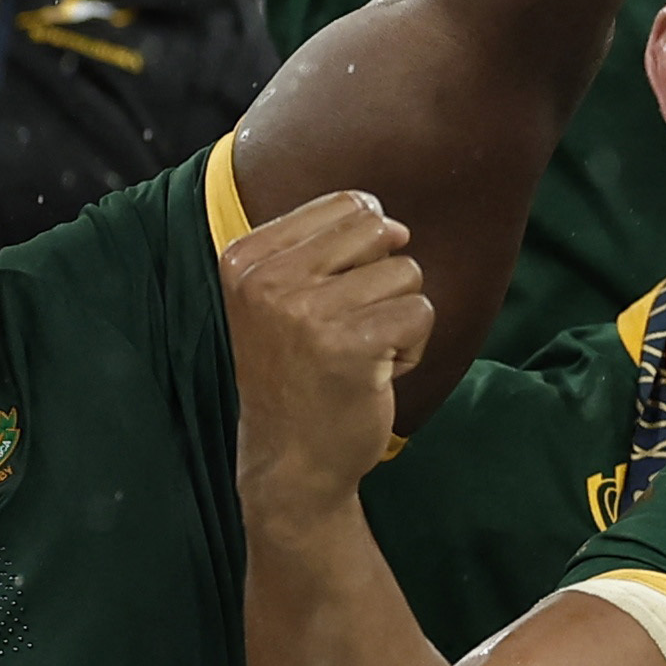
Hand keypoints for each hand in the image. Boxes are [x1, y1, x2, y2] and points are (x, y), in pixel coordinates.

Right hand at [227, 185, 430, 503]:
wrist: (290, 460)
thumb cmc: (300, 372)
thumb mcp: (286, 297)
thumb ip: (330, 245)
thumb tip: (396, 225)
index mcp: (244, 256)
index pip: (348, 204)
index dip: (366, 250)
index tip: (333, 299)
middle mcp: (265, 279)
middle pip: (380, 230)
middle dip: (384, 280)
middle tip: (349, 329)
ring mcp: (304, 311)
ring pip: (406, 272)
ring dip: (398, 318)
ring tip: (358, 355)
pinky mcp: (349, 344)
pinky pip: (421, 312)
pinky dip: (413, 347)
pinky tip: (374, 374)